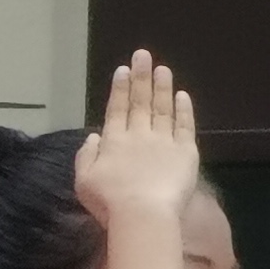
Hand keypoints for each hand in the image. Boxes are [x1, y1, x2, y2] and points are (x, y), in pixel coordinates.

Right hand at [74, 50, 198, 225]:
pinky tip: (182, 96)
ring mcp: (164, 141)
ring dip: (162, 87)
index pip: (117, 109)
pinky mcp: (185, 150)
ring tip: (162, 69)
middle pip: (140, 102)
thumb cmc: (109, 202)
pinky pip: (184, 125)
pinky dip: (183, 109)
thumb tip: (95, 136)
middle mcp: (139, 135)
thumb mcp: (84, 182)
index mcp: (114, 142)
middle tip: (143, 55)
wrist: (143, 213)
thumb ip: (87, 156)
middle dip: (141, 77)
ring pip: (163, 108)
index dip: (120, 88)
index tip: (123, 70)